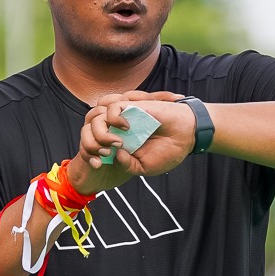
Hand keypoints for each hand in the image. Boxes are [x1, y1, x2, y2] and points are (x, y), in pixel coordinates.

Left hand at [67, 91, 195, 194]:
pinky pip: (111, 107)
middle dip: (90, 143)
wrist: (187, 137)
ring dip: (99, 131)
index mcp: (118, 144)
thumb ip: (127, 165)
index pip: (92, 144)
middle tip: (105, 152)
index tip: (97, 164)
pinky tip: (126, 128)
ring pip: (95, 116)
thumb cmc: (169, 152)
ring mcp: (123, 118)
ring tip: (115, 142)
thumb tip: (115, 155)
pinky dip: (113, 117)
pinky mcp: (132, 106)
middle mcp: (117, 130)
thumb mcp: (145, 168)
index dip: (89, 153)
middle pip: (88, 129)